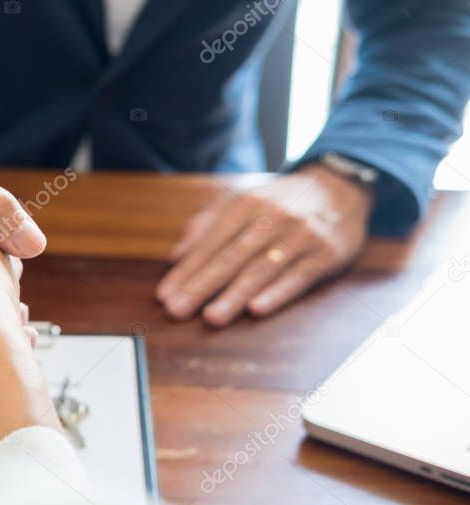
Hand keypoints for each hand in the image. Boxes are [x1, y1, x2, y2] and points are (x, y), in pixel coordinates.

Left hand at [156, 165, 373, 326]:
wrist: (339, 187)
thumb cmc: (280, 202)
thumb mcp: (242, 201)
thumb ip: (206, 225)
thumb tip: (175, 256)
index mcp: (246, 205)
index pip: (210, 243)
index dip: (186, 270)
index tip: (164, 295)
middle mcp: (272, 218)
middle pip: (231, 258)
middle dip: (201, 286)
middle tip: (177, 310)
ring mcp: (300, 236)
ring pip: (262, 269)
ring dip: (235, 295)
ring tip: (211, 317)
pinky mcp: (326, 253)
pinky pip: (299, 276)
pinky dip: (278, 293)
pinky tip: (257, 309)